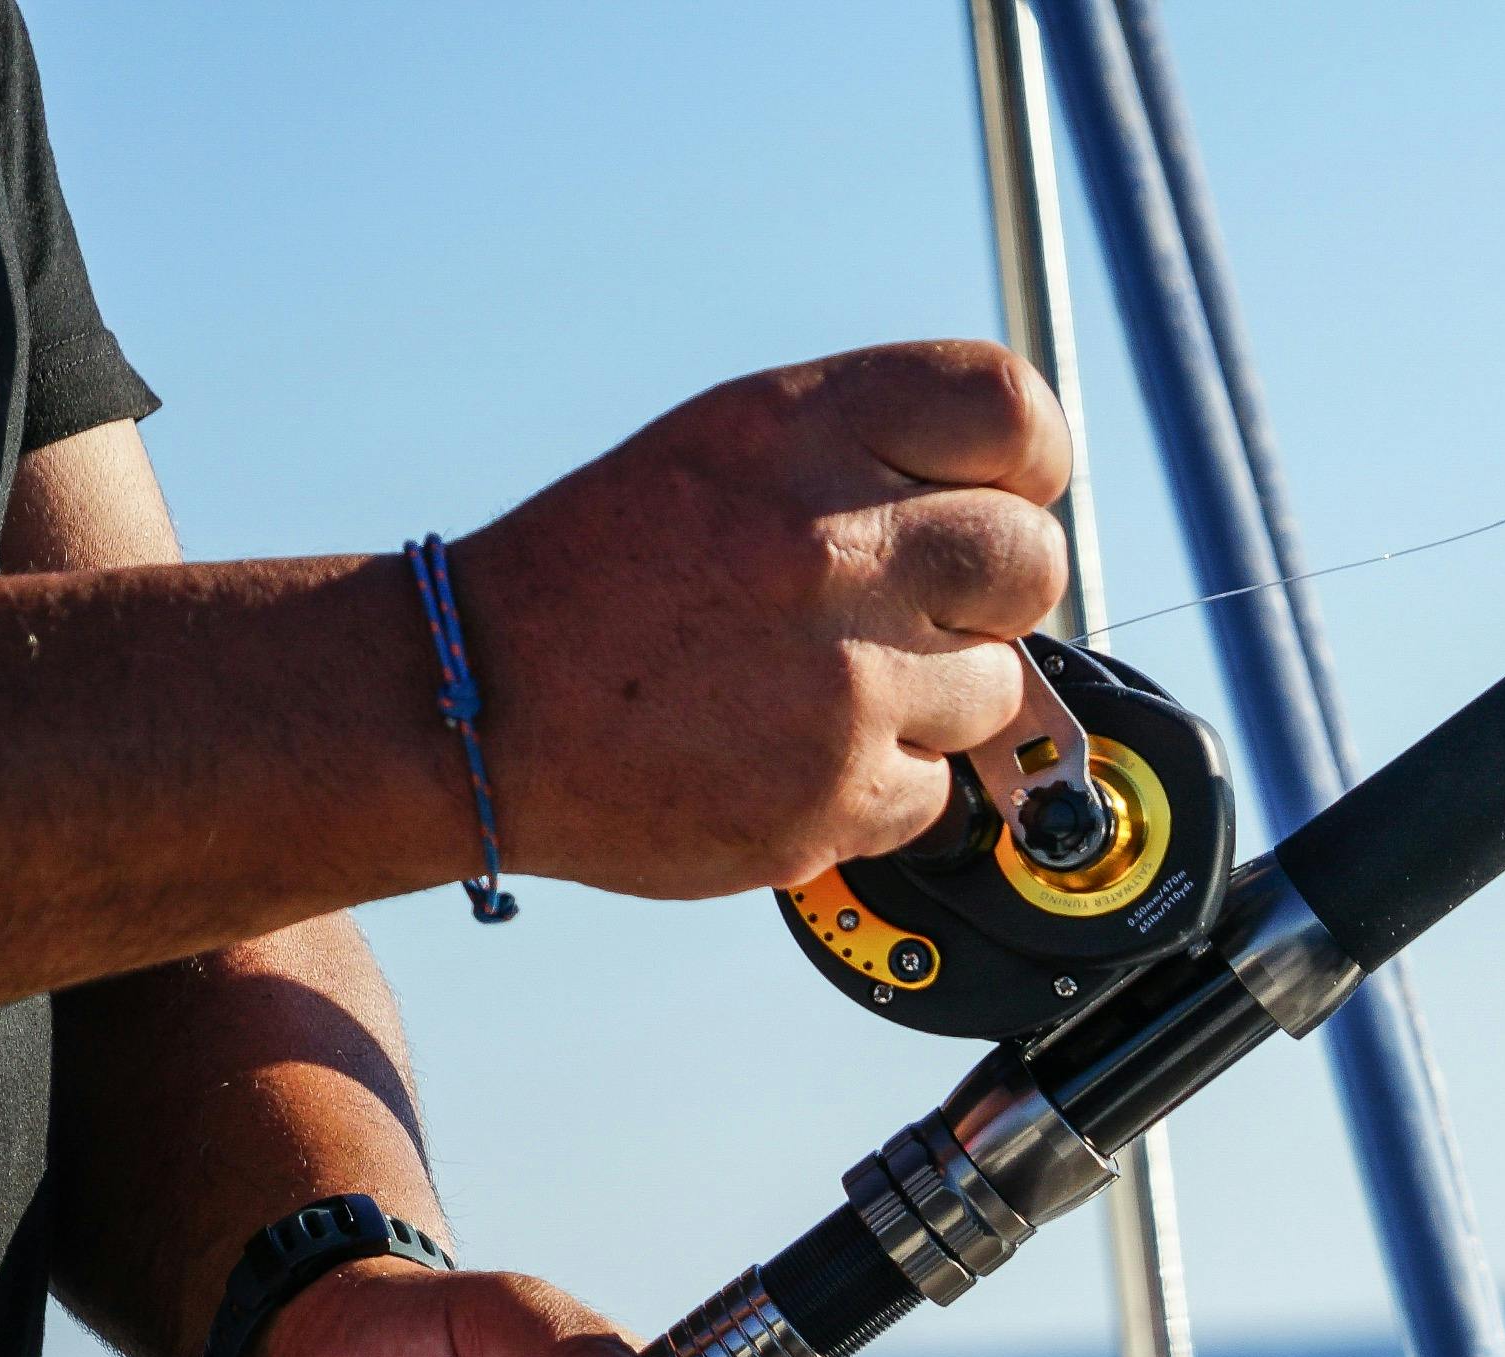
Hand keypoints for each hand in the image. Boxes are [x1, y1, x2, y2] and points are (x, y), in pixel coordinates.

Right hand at [452, 340, 1071, 898]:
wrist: (474, 704)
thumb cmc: (610, 572)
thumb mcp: (727, 449)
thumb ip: (872, 458)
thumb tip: (1019, 504)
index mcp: (794, 432)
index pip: (1008, 411)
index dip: (1024, 463)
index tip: (994, 496)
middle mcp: (826, 546)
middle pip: (1030, 559)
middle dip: (988, 590)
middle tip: (908, 607)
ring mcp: (840, 682)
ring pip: (998, 687)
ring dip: (934, 696)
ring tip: (820, 683)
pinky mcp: (838, 797)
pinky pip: (942, 790)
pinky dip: (884, 782)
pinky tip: (792, 749)